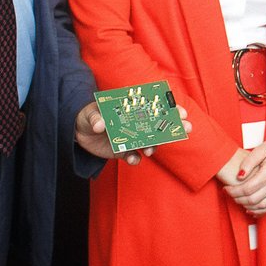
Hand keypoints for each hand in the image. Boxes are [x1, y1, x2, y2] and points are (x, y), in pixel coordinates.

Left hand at [76, 102, 190, 165]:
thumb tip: (100, 125)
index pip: (155, 106)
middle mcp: (136, 123)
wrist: (78, 132)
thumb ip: (96, 118)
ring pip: (150, 142)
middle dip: (174, 126)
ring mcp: (131, 137)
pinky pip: (134, 156)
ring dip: (155, 146)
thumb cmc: (87, 115)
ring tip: (151, 151)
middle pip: (159, 124)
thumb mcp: (89, 113)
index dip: (170, 108)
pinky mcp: (123, 151)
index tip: (181, 112)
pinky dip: (135, 159)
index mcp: (132, 109)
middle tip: (186, 128)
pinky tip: (133, 159)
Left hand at [222, 139, 265, 215]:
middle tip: (230, 194)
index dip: (233, 191)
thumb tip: (240, 175)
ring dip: (247, 206)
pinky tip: (251, 210)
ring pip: (260, 206)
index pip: (247, 189)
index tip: (226, 189)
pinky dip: (259, 211)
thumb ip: (248, 162)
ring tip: (238, 200)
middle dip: (237, 199)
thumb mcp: (261, 149)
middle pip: (252, 199)